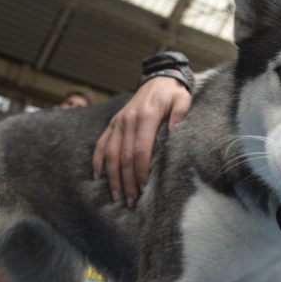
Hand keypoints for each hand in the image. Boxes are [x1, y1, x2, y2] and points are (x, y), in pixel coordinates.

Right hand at [93, 74, 191, 206]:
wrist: (159, 80)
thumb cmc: (174, 94)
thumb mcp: (183, 100)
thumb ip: (180, 114)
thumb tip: (173, 131)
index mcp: (145, 117)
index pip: (140, 150)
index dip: (140, 170)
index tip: (144, 187)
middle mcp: (127, 120)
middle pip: (123, 156)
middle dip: (127, 180)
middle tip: (131, 201)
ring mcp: (118, 122)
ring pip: (110, 153)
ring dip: (112, 176)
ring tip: (116, 196)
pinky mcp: (113, 123)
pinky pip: (101, 144)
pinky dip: (97, 161)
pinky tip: (97, 176)